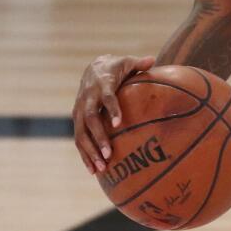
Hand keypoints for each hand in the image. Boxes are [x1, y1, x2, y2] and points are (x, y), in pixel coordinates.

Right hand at [72, 54, 153, 173]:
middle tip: (109, 154)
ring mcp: (80, 109)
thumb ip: (139, 63)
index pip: (107, 97)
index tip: (119, 123)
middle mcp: (88, 98)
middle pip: (90, 120)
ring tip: (101, 168)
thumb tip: (152, 59)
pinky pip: (79, 139)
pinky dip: (85, 155)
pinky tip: (93, 171)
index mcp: (102, 84)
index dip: (112, 109)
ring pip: (80, 133)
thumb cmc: (115, 67)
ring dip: (90, 151)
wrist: (92, 68)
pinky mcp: (77, 119)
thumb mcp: (126, 62)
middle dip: (99, 138)